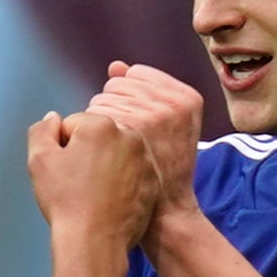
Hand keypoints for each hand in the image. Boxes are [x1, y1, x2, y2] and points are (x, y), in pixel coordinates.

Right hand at [28, 111, 156, 247]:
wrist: (95, 241)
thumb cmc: (65, 200)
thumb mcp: (39, 160)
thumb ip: (42, 130)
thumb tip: (53, 118)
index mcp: (101, 124)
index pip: (73, 125)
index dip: (61, 148)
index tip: (62, 170)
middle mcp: (129, 136)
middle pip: (98, 137)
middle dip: (86, 153)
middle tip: (77, 183)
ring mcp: (145, 160)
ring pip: (116, 155)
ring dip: (104, 167)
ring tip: (93, 194)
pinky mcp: (154, 182)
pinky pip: (132, 174)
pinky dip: (121, 183)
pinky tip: (108, 201)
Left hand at [86, 61, 203, 217]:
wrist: (164, 211)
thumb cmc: (162, 167)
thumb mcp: (170, 126)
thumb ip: (147, 92)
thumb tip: (115, 66)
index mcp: (187, 98)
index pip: (136, 75)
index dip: (129, 98)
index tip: (137, 125)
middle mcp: (171, 103)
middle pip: (117, 84)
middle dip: (113, 106)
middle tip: (126, 139)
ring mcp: (149, 115)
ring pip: (103, 99)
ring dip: (101, 120)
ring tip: (116, 148)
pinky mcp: (126, 131)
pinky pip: (94, 115)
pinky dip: (90, 131)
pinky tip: (103, 153)